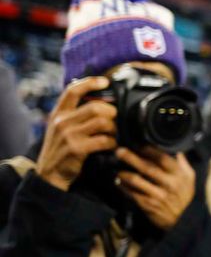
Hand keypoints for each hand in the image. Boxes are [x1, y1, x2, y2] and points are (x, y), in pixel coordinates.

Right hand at [35, 76, 116, 190]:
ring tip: (114, 134)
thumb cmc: (60, 150)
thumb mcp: (60, 128)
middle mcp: (62, 122)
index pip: (72, 91)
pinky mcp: (77, 149)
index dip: (90, 82)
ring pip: (102, 122)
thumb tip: (100, 102)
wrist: (49, 175)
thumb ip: (74, 115)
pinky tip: (111, 146)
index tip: (105, 81)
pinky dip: (112, 142)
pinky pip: (104, 140)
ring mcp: (69, 135)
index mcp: (58, 114)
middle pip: (96, 107)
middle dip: (112, 113)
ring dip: (114, 128)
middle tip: (116, 121)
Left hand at [115, 147, 195, 230]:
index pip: (162, 158)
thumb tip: (176, 149)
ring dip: (124, 174)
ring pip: (136, 181)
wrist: (182, 220)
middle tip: (119, 151)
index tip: (137, 143)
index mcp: (178, 175)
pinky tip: (118, 182)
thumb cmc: (185, 196)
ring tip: (116, 169)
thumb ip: (183, 163)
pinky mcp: (148, 205)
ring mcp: (157, 195)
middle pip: (147, 167)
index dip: (149, 150)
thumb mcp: (190, 178)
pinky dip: (123, 187)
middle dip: (131, 158)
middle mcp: (168, 184)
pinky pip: (132, 194)